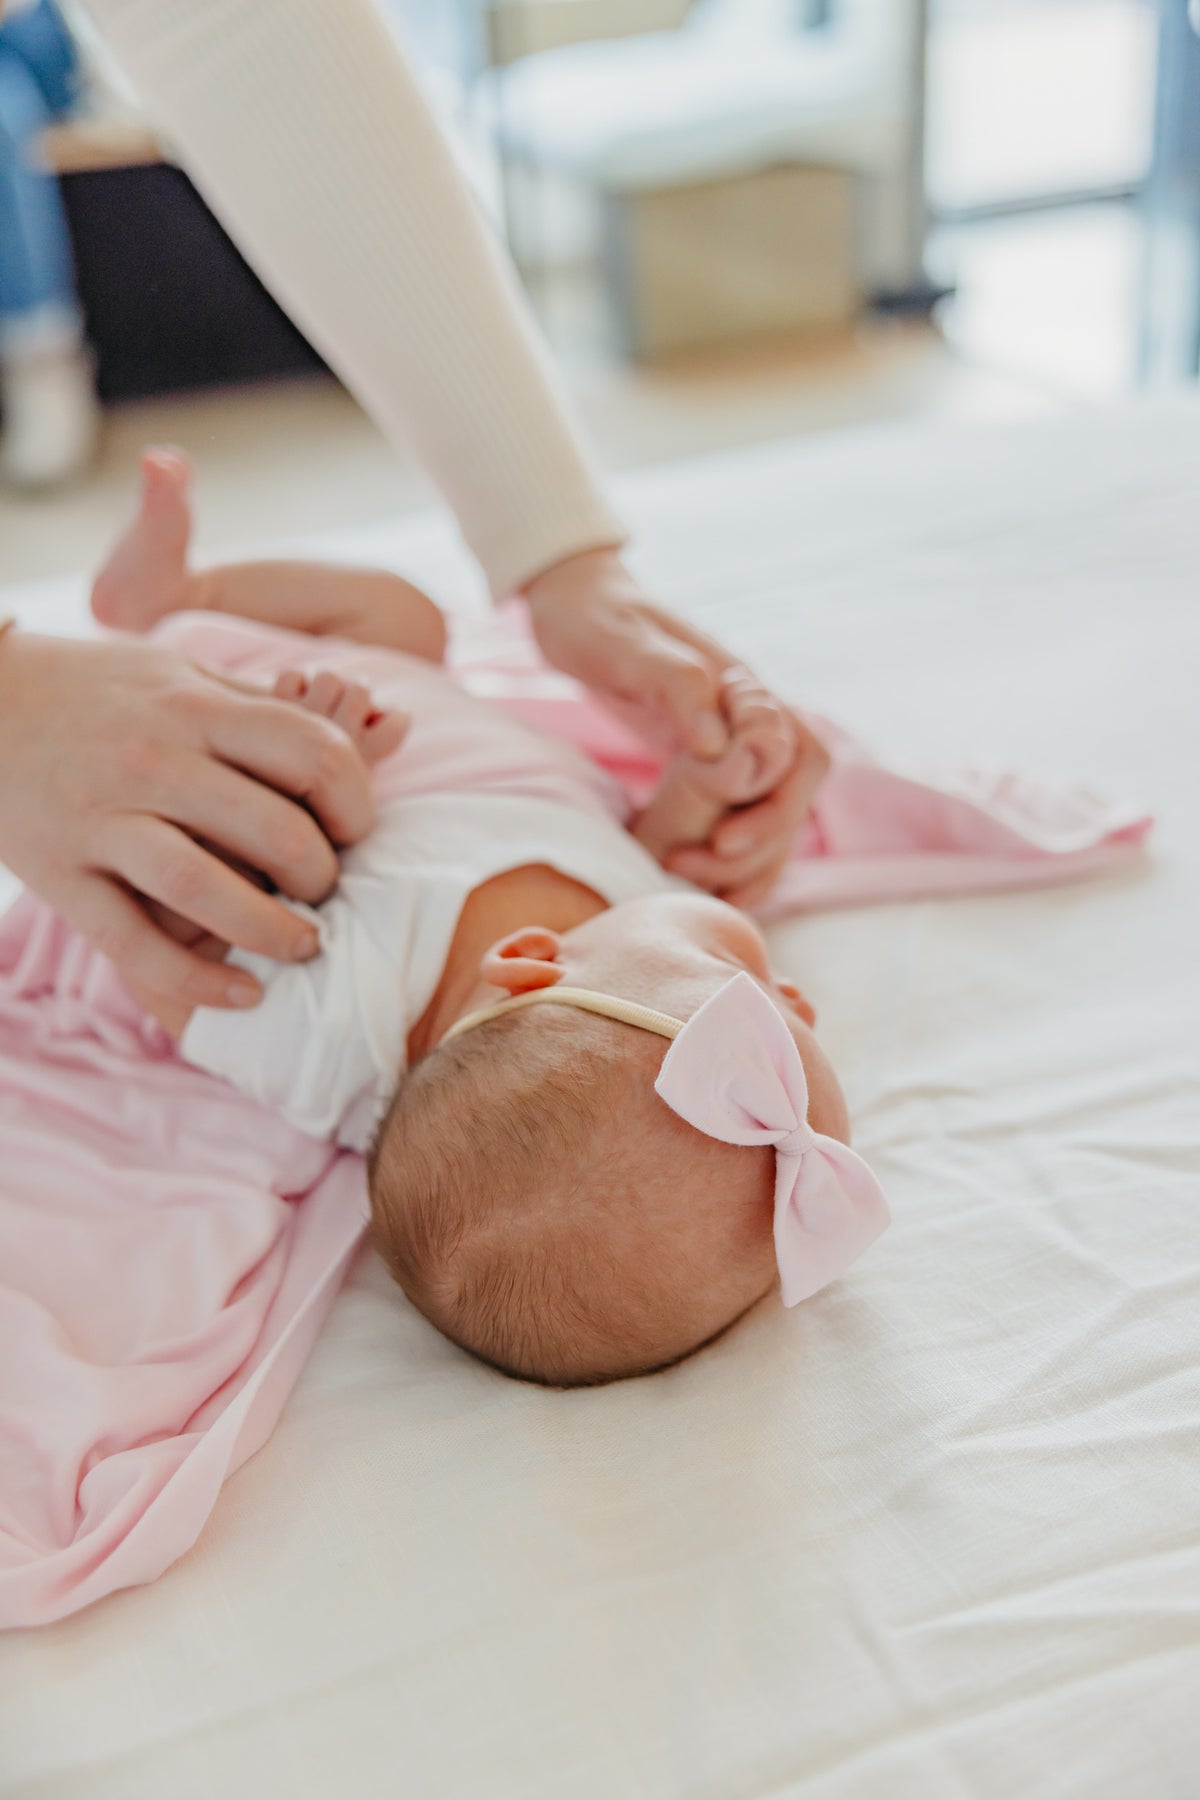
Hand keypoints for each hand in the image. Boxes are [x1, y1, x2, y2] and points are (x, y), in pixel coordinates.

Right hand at [0, 632, 376, 1012]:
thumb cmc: (100, 693)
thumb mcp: (182, 678)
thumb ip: (268, 709)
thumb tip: (380, 726)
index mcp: (194, 709)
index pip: (312, 751)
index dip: (355, 801)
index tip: (354, 829)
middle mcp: (151, 762)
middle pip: (274, 829)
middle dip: (322, 875)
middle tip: (325, 891)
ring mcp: (101, 820)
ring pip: (205, 889)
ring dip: (272, 932)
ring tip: (302, 946)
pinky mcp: (59, 875)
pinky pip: (135, 943)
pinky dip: (197, 979)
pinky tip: (242, 992)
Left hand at [525, 549, 827, 905]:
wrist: (572, 604)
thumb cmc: (595, 618)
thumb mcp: (622, 645)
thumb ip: (673, 684)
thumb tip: (715, 741)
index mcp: (741, 686)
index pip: (797, 753)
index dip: (772, 806)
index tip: (722, 839)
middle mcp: (747, 717)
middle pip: (794, 793)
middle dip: (760, 844)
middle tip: (692, 869)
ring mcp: (729, 741)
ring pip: (771, 813)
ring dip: (745, 859)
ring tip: (687, 884)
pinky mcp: (704, 762)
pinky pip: (736, 814)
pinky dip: (727, 856)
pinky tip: (693, 882)